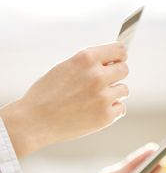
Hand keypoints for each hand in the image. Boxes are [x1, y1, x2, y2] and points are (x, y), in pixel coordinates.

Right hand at [0, 42, 127, 156]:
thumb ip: (88, 64)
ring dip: (114, 94)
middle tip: (104, 83)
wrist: (34, 121)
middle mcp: (97, 76)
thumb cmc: (45, 94)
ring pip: (124, 90)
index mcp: (86, 58)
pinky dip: (112, 111)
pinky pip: (121, 108)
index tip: (117, 61)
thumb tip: (110, 62)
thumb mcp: (65, 68)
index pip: (119, 50)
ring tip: (95, 100)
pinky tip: (96, 112)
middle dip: (116, 75)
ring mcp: (102, 97)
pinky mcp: (105, 116)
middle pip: (125, 69)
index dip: (119, 56)